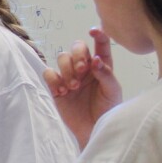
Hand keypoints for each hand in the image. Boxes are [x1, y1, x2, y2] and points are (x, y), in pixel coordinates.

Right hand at [43, 28, 121, 149]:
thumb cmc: (107, 111)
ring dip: (67, 69)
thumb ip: (105, 74)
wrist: (93, 131)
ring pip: (62, 58)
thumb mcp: (112, 92)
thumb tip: (95, 59)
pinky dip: (54, 79)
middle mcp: (85, 68)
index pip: (100, 45)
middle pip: (77, 47)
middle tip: (82, 71)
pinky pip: (49, 73)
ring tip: (73, 87)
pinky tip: (62, 92)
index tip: (94, 31)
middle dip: (78, 56)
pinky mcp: (56, 87)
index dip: (98, 35)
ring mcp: (69, 76)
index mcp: (101, 66)